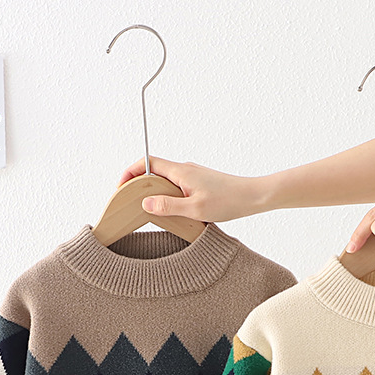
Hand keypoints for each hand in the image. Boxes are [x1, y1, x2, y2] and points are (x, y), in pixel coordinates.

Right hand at [117, 156, 265, 221]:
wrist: (254, 197)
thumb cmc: (229, 202)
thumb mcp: (195, 210)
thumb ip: (169, 207)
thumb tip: (146, 204)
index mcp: (180, 171)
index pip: (147, 163)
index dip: (130, 172)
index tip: (120, 187)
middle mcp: (185, 169)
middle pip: (153, 170)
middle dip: (138, 183)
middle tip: (129, 201)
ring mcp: (193, 176)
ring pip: (165, 179)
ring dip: (153, 191)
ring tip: (147, 209)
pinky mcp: (200, 184)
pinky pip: (176, 186)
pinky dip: (167, 195)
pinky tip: (171, 212)